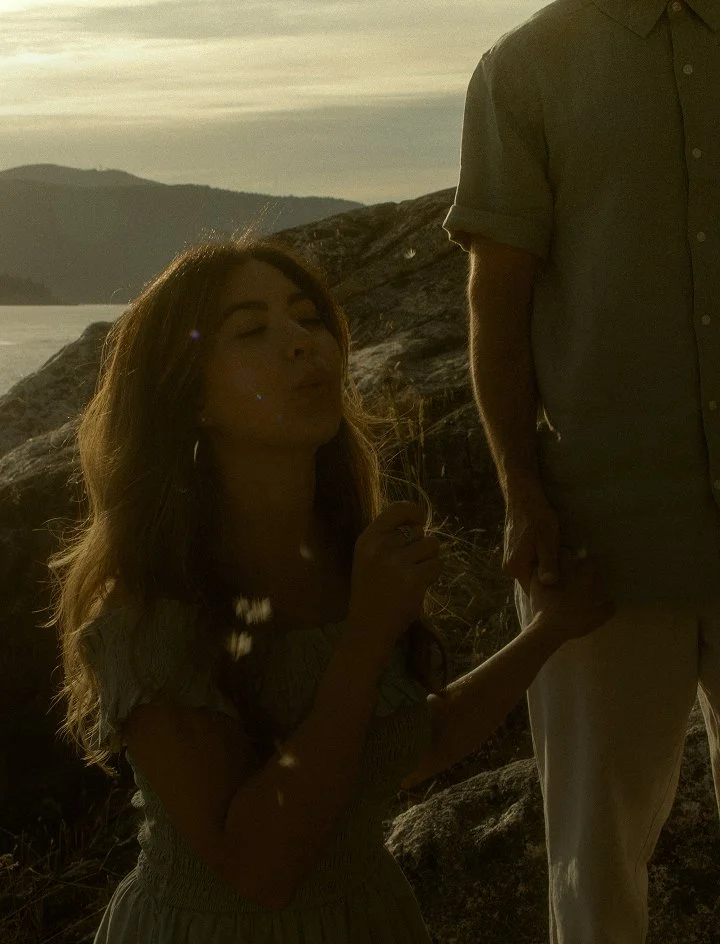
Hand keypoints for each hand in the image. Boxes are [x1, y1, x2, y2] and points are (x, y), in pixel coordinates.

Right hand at [348, 501, 442, 648]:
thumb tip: (419, 521)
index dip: (414, 512)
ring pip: (432, 545)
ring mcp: (397, 562)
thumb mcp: (369, 557)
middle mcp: (381, 546)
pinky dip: (433, 574)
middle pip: (419, 531)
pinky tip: (419, 585)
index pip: (397, 509)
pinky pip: (437, 564)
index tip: (421, 521)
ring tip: (415, 574)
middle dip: (420, 546)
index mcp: (368, 538)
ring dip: (429, 559)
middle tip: (408, 566)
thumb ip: (388, 537)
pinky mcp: (413, 578)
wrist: (369, 625)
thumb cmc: (371, 590)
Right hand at [503, 484, 559, 593]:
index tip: (564, 588)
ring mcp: (510, 558)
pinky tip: (551, 553)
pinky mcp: (514, 550)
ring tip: (560, 563)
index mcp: (515, 567)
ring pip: (531, 571)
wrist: (523, 497)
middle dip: (548, 580)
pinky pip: (529, 562)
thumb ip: (548, 564)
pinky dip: (540, 560)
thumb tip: (549, 584)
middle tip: (566, 574)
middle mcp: (509, 566)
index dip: (549, 591)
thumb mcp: (547, 542)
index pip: (533, 590)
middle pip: (532, 581)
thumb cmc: (537, 517)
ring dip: (545, 569)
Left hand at [529, 547, 614, 641]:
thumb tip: (614, 602)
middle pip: (567, 553)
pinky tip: (538, 574)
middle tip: (568, 559)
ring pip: (549, 559)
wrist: (550, 627)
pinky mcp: (536, 583)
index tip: (592, 564)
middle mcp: (567, 574)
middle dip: (568, 554)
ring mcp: (550, 577)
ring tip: (551, 564)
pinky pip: (535, 570)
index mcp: (583, 580)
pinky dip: (537, 570)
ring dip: (551, 560)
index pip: (591, 562)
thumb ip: (607, 609)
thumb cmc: (575, 622)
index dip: (592, 562)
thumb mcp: (596, 618)